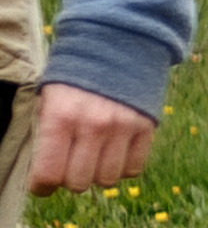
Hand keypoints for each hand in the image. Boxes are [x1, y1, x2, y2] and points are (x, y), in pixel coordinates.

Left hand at [29, 84, 155, 196]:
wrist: (118, 42)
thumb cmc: (75, 75)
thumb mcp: (50, 98)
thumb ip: (47, 134)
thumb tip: (46, 172)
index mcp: (61, 116)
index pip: (48, 174)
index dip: (41, 186)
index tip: (42, 183)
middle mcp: (93, 125)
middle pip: (78, 183)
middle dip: (70, 178)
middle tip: (70, 163)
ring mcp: (123, 127)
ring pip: (107, 180)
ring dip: (97, 173)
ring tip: (93, 155)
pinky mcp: (146, 128)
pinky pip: (133, 169)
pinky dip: (122, 166)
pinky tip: (114, 150)